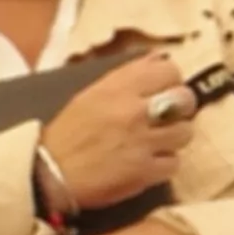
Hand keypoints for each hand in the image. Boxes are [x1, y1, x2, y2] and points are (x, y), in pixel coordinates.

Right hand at [34, 53, 193, 215]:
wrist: (48, 175)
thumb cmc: (66, 134)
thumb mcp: (89, 95)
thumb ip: (125, 78)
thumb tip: (157, 60)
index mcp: (117, 88)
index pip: (168, 70)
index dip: (171, 81)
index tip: (164, 90)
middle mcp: (133, 111)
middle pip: (185, 99)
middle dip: (180, 108)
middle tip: (167, 118)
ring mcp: (142, 142)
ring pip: (185, 132)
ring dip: (174, 138)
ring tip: (157, 142)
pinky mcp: (145, 172)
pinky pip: (175, 162)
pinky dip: (165, 164)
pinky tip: (149, 162)